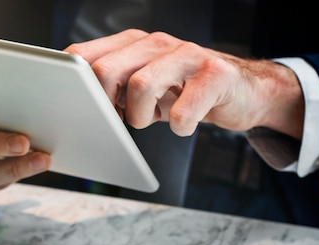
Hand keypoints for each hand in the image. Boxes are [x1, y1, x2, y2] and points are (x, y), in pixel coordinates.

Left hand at [65, 30, 303, 139]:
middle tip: (123, 120)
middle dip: (106, 106)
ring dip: (140, 118)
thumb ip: (113, 90)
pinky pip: (182, 111)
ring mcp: (187, 55)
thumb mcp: (143, 89)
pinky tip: (183, 125)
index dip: (77, 89)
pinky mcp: (214, 75)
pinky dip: (179, 127)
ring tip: (154, 119)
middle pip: (105, 71)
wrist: (241, 92)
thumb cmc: (184, 93)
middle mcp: (156, 43)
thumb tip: (76, 109)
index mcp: (132, 45)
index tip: (87, 112)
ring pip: (140, 86)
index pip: (83, 57)